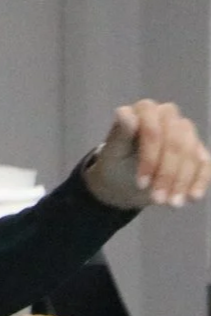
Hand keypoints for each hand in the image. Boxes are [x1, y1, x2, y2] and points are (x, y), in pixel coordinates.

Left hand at [82, 101, 210, 210]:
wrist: (125, 180)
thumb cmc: (116, 162)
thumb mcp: (113, 152)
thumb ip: (120, 134)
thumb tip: (125, 114)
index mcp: (144, 111)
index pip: (153, 131)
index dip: (149, 158)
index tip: (141, 183)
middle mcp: (167, 116)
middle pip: (175, 144)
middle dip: (167, 174)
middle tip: (157, 199)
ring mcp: (185, 132)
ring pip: (192, 155)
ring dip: (183, 182)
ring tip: (171, 204)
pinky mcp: (198, 150)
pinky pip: (205, 164)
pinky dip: (200, 182)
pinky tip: (192, 197)